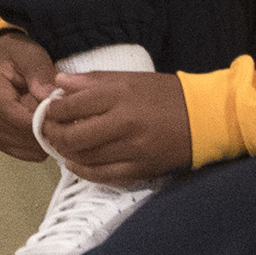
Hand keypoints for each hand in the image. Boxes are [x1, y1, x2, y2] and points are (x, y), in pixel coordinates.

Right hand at [0, 31, 57, 160]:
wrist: (1, 62)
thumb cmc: (16, 56)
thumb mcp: (30, 55)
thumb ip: (39, 73)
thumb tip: (50, 98)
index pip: (15, 115)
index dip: (41, 120)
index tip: (65, 118)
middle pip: (18, 133)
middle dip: (45, 129)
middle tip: (68, 121)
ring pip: (21, 146)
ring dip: (42, 139)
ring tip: (59, 125)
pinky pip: (21, 152)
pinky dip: (37, 147)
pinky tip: (49, 133)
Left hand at [40, 72, 191, 184]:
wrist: (207, 119)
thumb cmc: (167, 95)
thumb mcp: (131, 78)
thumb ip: (92, 80)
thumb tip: (58, 82)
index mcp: (120, 95)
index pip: (72, 106)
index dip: (53, 111)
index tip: (49, 111)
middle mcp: (123, 123)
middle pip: (73, 136)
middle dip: (53, 135)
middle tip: (49, 131)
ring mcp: (132, 149)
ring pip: (84, 157)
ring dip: (65, 153)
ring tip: (61, 145)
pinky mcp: (140, 169)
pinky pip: (102, 176)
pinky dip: (83, 171)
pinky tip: (75, 164)